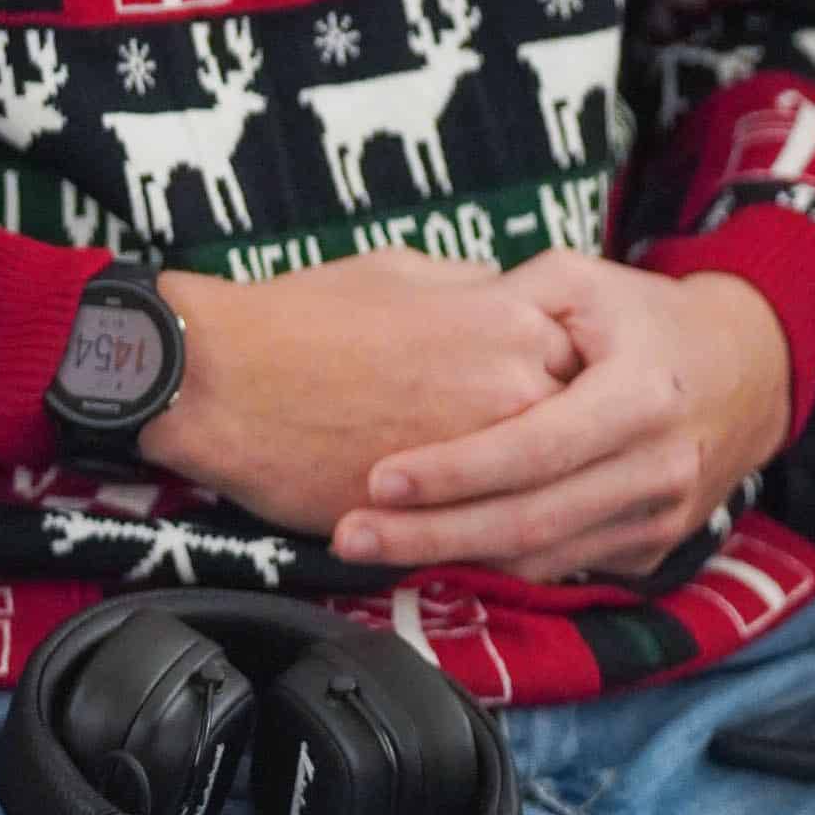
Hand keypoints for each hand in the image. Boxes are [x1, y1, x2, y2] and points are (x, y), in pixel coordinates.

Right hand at [137, 250, 576, 540]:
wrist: (227, 379)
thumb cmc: (307, 315)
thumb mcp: (407, 270)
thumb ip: (477, 293)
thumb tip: (510, 305)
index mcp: (511, 321)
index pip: (586, 364)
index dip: (579, 381)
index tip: (574, 392)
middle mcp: (513, 391)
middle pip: (583, 435)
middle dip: (579, 450)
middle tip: (578, 459)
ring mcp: (482, 462)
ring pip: (552, 497)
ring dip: (555, 505)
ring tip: (552, 509)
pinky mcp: (440, 520)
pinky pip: (503, 541)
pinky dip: (510, 543)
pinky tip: (504, 539)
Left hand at [329, 257, 792, 583]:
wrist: (745, 371)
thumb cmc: (647, 319)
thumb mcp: (585, 282)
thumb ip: (511, 297)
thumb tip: (434, 322)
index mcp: (638, 397)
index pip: (533, 448)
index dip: (455, 469)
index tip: (381, 476)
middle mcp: (654, 471)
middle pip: (527, 522)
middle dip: (430, 535)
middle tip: (351, 534)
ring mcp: (657, 521)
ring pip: (540, 557)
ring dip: (453, 558)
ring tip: (375, 544)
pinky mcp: (649, 550)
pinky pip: (562, 564)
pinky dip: (497, 562)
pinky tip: (439, 547)